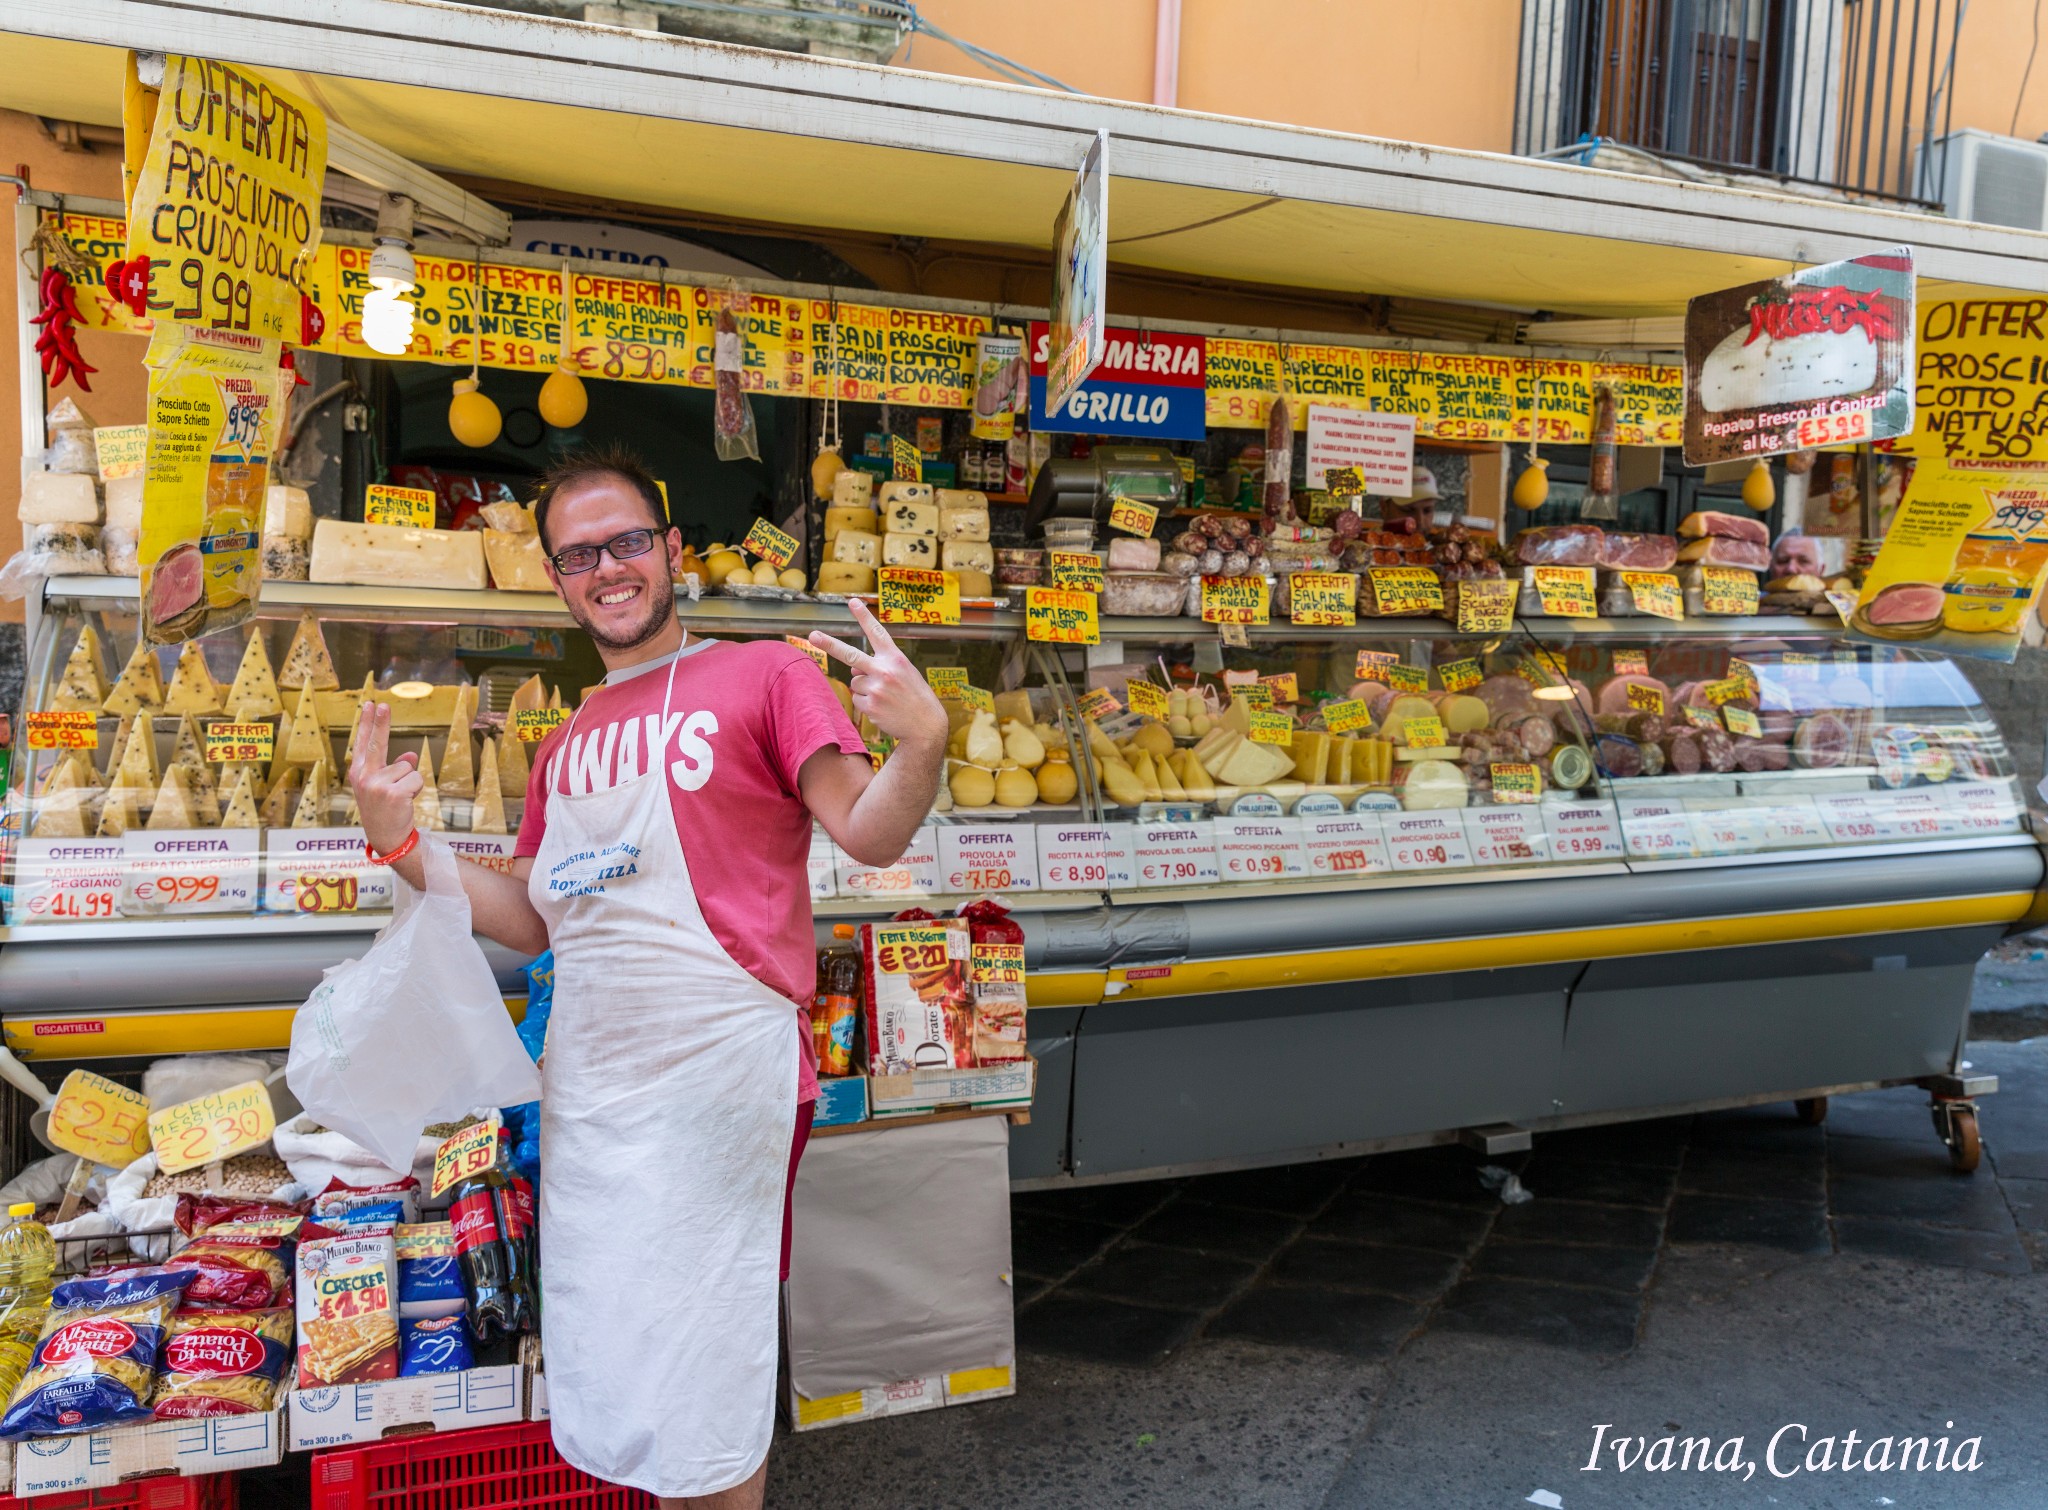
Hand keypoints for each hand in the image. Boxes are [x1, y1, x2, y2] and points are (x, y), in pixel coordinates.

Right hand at [347, 701, 422, 854]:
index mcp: (359, 773)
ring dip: (410, 781)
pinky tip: (405, 802)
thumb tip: (410, 756)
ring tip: (400, 797)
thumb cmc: (386, 810)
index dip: (368, 723)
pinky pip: (416, 778)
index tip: (371, 705)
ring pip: (407, 767)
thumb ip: (394, 769)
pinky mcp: (393, 793)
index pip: (363, 743)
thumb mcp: (385, 787)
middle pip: (376, 744)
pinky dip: (416, 789)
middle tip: (384, 704)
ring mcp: (377, 785)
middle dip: (381, 722)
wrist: (387, 838)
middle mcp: (364, 777)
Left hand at [809, 599, 946, 747]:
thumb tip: (852, 668)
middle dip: (829, 644)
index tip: (852, 602)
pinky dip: (867, 704)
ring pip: (856, 682)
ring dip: (866, 688)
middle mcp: (884, 670)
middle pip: (850, 655)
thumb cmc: (915, 696)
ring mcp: (876, 688)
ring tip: (886, 697)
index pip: (877, 633)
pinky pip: (857, 699)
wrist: (926, 725)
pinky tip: (884, 708)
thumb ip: (878, 666)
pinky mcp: (870, 705)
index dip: (864, 617)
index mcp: (895, 658)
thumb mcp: (903, 674)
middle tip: (812, 635)